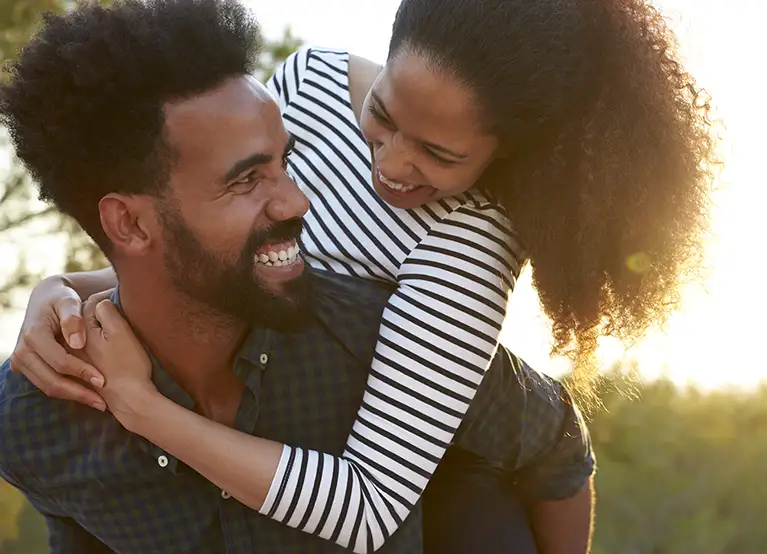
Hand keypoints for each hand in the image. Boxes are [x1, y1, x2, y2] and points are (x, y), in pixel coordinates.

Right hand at [10, 277, 109, 410]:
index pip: (59, 361)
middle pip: (51, 381)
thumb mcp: (69, 301)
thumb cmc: (62, 299)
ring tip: (99, 402)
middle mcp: (22, 351)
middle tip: (103, 403)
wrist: (45, 299)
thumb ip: (74, 318)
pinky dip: (67, 392)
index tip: (103, 380)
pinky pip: (46, 385)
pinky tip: (87, 394)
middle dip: (78, 393)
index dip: (81, 372)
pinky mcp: (25, 368)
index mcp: (34, 335)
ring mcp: (21, 362)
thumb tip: (77, 343)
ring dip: (73, 397)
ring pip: (48, 387)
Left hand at [82, 295, 156, 426]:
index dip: (108, 299)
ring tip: (115, 331)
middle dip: (100, 314)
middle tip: (120, 314)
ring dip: (96, 330)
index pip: (91, 304)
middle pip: (85, 319)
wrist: (130, 399)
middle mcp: (73, 344)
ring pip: (85, 335)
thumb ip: (106, 311)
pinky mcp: (84, 370)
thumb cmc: (128, 364)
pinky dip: (94, 347)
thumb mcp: (120, 331)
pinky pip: (85, 351)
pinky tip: (107, 351)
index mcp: (81, 331)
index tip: (124, 300)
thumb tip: (99, 302)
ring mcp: (77, 359)